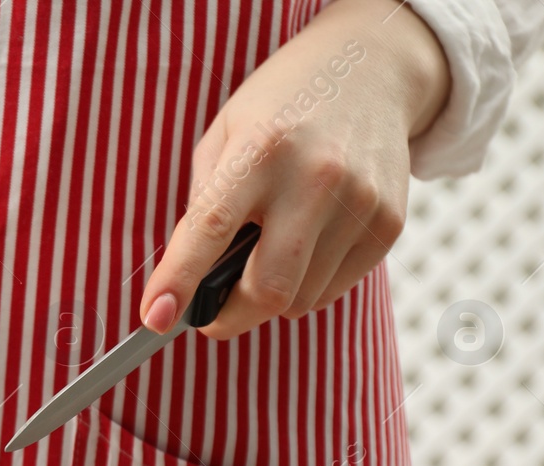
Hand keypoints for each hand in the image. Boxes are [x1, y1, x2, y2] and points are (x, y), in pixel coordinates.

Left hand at [139, 0, 450, 338]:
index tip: (156, 318)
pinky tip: (306, 243)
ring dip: (271, 296)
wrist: (372, 68)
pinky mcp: (387, 224)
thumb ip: (203, 206)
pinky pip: (333, 292)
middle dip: (230, 316)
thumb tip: (188, 279)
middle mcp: (314, 177)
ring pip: (300, 301)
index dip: (179, 280)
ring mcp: (359, 203)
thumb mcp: (225, 135)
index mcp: (260, 150)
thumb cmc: (283, 106)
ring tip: (269, 250)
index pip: (211, 228)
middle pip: (268, 289)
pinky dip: (307, 285)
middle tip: (210, 313)